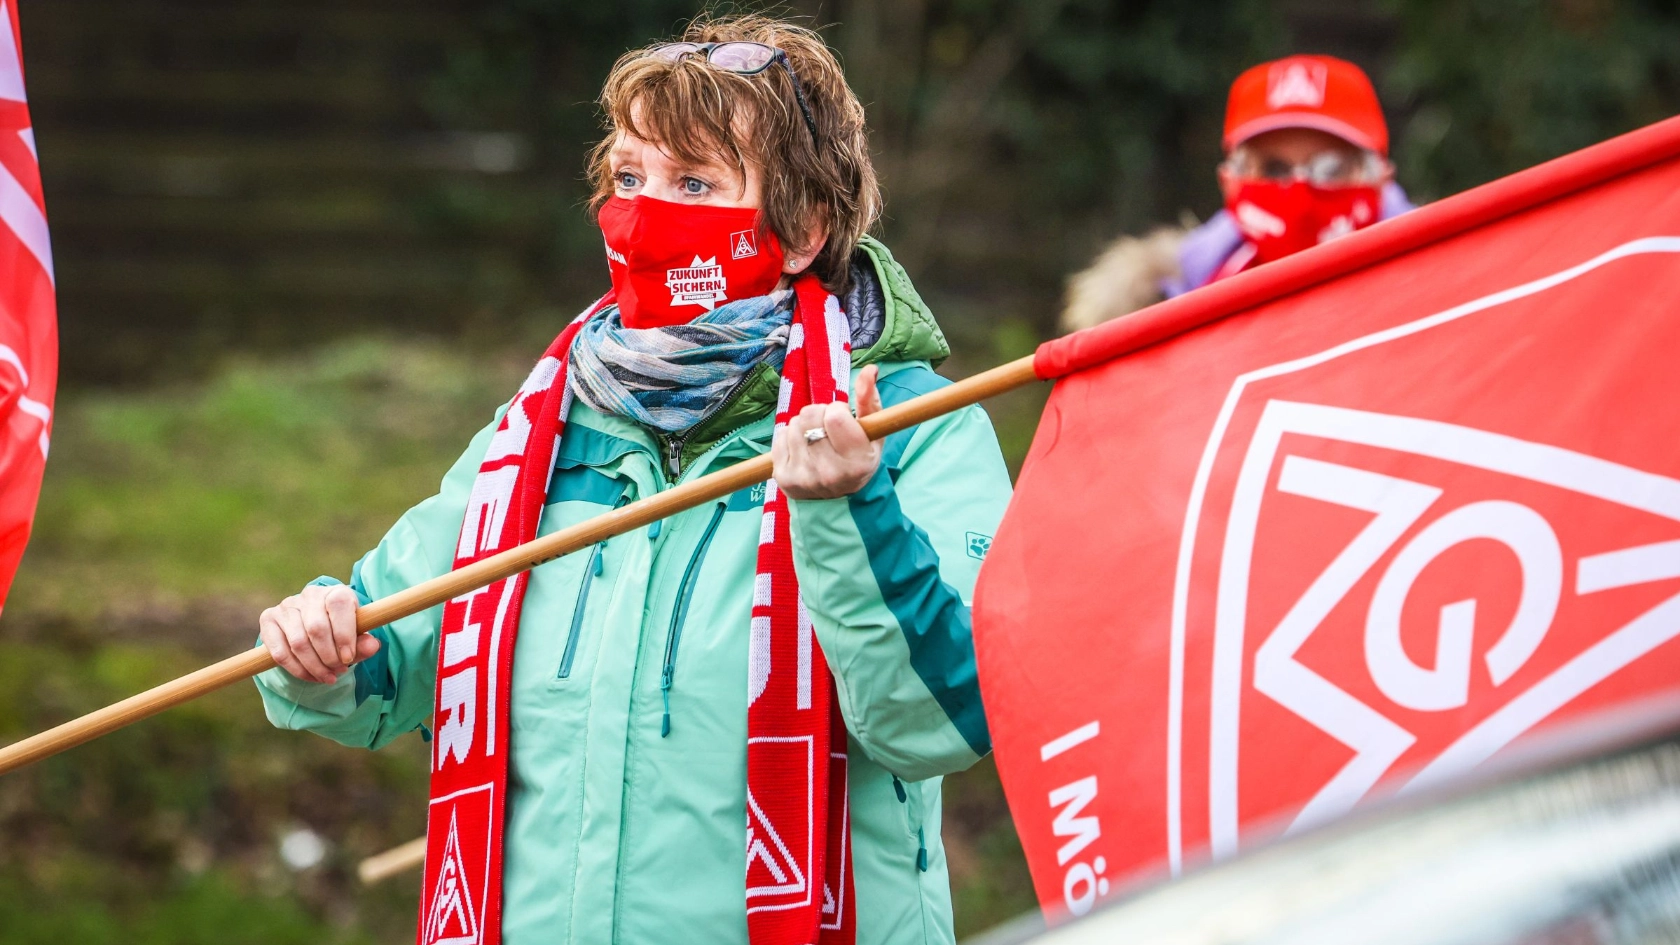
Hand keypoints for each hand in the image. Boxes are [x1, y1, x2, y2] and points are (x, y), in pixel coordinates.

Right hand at [258, 584, 379, 682]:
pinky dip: (297, 670)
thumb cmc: (341, 632)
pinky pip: (280, 652)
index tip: (348, 658)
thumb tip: (373, 646)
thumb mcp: (356, 637)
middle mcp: (310, 595)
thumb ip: (364, 643)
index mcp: (335, 592)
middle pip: (316, 628)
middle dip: (329, 657)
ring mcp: (286, 606)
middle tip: (339, 671)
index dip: (344, 635)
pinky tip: (311, 676)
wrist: (314, 627)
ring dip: (314, 666)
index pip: (339, 606)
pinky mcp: (268, 619)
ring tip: (328, 677)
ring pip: (298, 643)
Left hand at [773, 364, 883, 499]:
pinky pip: (780, 436)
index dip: (837, 411)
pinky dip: (790, 436)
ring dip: (804, 425)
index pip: (834, 415)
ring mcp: (803, 477)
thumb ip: (870, 400)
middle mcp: (830, 472)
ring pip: (794, 424)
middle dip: (819, 414)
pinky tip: (802, 449)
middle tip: (827, 430)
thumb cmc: (857, 460)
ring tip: (815, 440)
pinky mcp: (783, 477)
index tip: (842, 421)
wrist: (837, 501)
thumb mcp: (872, 435)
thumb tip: (870, 369)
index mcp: (856, 462)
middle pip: (810, 415)